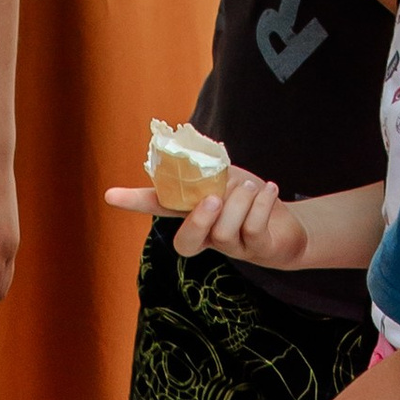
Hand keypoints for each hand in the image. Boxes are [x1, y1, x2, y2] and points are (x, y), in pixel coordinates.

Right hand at [105, 156, 309, 270]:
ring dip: (240, 203)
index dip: (135, 201)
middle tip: (214, 198)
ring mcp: (232, 247)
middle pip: (186, 243)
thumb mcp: (227, 179)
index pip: (159, 208)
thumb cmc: (249, 201)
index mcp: (193, 214)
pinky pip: (254, 228)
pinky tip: (270, 190)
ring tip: (252, 188)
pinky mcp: (258, 249)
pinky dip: (262, 205)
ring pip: (225, 230)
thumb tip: (185, 150)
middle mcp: (207, 237)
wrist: (289, 225)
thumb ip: (207, 170)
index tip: (110, 195)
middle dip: (198, 220)